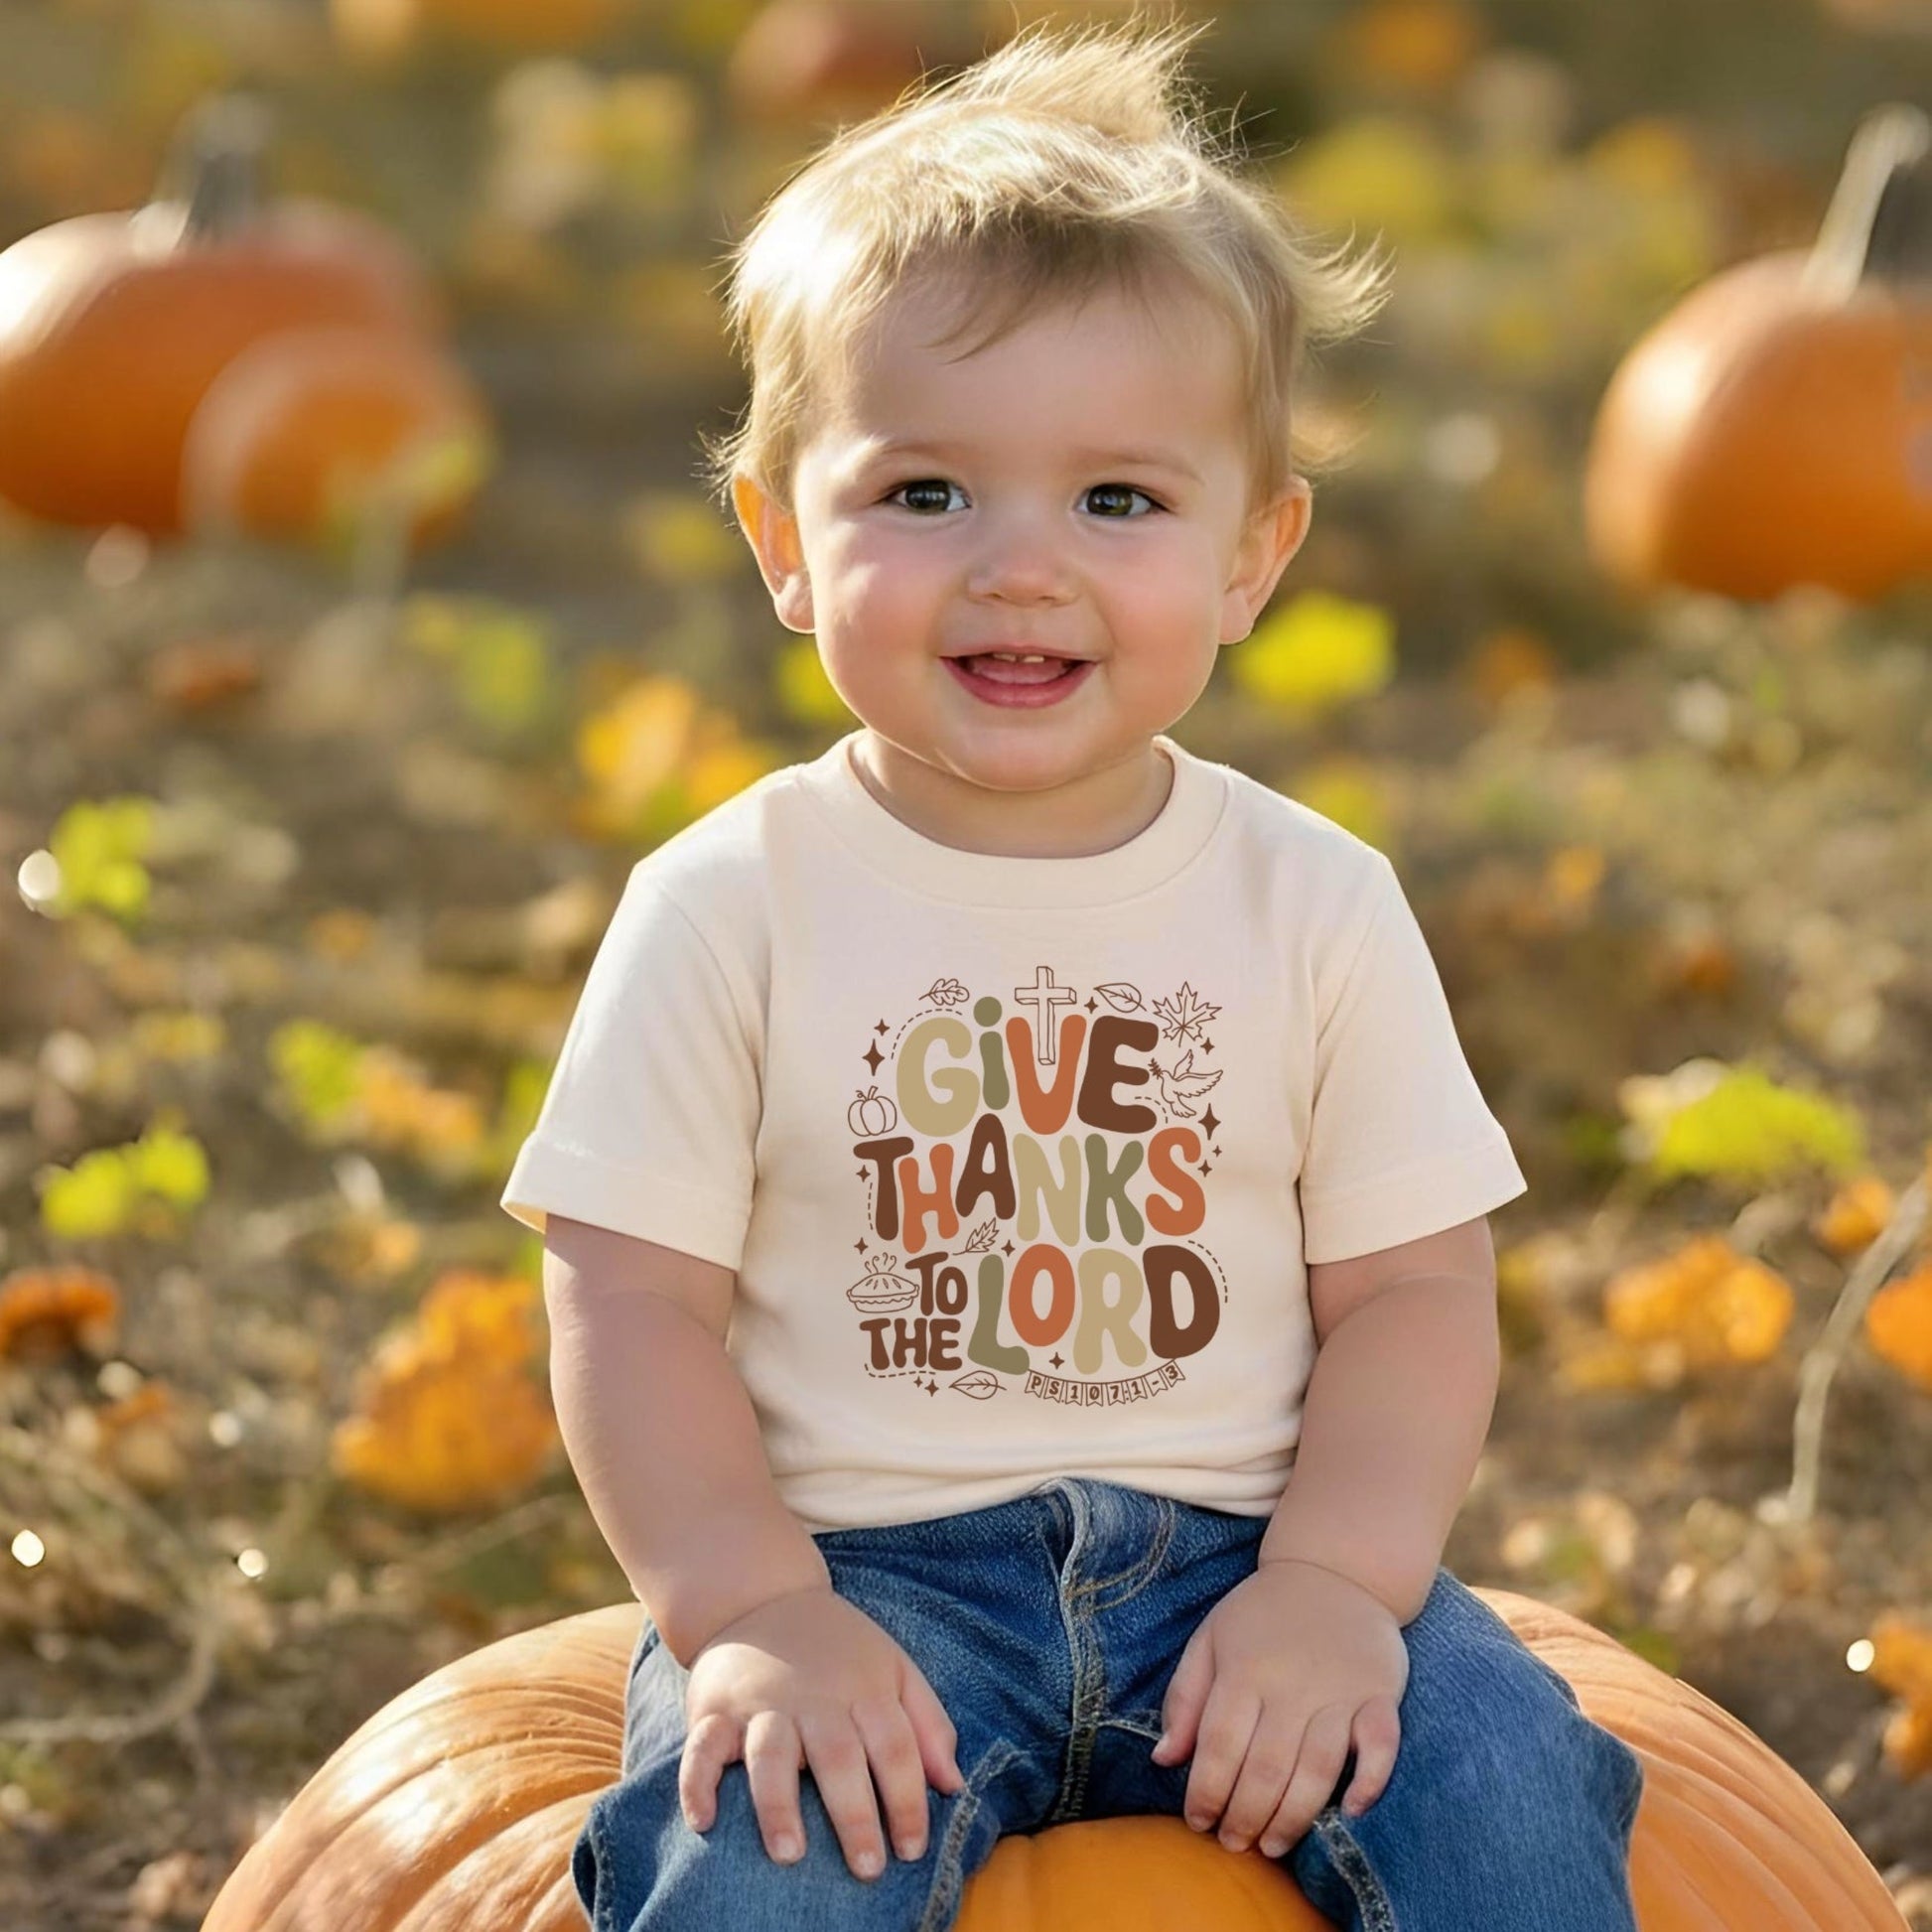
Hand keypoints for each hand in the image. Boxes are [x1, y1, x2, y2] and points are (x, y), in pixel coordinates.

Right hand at [680, 1583, 966, 1879]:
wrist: (761, 1595)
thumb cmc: (839, 1650)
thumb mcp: (894, 1668)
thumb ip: (929, 1724)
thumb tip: (954, 1785)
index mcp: (863, 1690)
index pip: (895, 1746)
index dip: (908, 1798)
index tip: (913, 1849)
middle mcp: (813, 1698)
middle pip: (838, 1756)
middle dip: (854, 1815)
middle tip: (867, 1868)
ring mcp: (762, 1704)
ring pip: (769, 1753)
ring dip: (778, 1805)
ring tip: (791, 1854)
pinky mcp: (715, 1710)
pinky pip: (701, 1748)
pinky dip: (697, 1784)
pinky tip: (705, 1821)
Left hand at [1149, 1557, 1407, 1858]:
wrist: (1335, 1571)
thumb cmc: (1262, 1613)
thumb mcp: (1210, 1639)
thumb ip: (1184, 1698)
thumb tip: (1161, 1759)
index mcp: (1244, 1669)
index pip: (1219, 1744)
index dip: (1205, 1791)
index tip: (1198, 1823)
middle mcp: (1290, 1684)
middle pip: (1265, 1766)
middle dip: (1245, 1816)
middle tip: (1235, 1845)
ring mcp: (1339, 1691)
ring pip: (1317, 1767)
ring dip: (1294, 1816)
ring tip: (1273, 1846)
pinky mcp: (1379, 1695)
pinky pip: (1382, 1745)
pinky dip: (1370, 1780)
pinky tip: (1352, 1809)